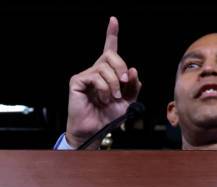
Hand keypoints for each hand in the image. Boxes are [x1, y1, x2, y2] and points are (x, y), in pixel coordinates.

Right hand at [66, 16, 140, 147]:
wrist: (96, 130)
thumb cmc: (109, 117)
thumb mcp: (127, 102)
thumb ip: (132, 86)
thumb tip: (133, 70)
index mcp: (108, 73)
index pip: (109, 50)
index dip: (111, 34)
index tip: (113, 20)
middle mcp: (96, 71)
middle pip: (111, 55)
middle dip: (121, 67)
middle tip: (124, 82)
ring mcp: (86, 75)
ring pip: (105, 67)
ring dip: (114, 84)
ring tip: (112, 98)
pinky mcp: (78, 81)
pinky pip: (96, 76)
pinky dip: (104, 89)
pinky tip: (102, 99)